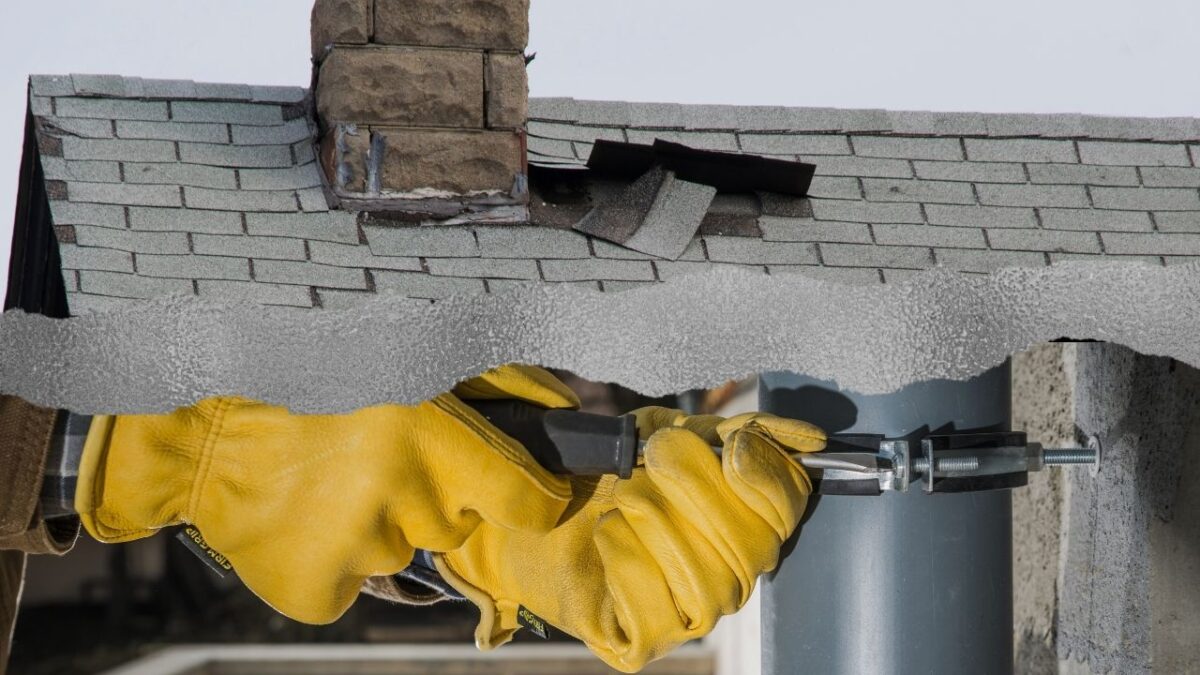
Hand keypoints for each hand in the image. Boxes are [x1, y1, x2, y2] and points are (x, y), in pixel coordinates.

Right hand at [74, 365, 577, 624]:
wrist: (199, 422)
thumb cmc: (313, 372)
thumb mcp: (411, 354)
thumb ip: (502, 383)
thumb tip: (569, 412)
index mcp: (434, 441)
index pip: (531, 503)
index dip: (536, 499)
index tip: (528, 492)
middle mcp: (404, 503)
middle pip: (456, 525)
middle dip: (432, 497)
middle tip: (378, 453)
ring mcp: (358, 553)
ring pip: (400, 553)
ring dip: (377, 523)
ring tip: (328, 475)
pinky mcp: (316, 591)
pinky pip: (353, 585)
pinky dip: (334, 559)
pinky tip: (302, 512)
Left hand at [435, 406, 824, 672]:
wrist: (541, 509)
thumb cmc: (612, 471)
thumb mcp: (671, 431)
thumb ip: (736, 430)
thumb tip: (810, 441)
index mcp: (749, 523)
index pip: (789, 512)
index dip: (766, 479)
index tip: (730, 447)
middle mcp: (733, 575)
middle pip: (750, 545)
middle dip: (695, 489)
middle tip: (653, 459)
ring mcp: (693, 612)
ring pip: (706, 578)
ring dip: (654, 519)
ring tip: (622, 497)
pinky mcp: (646, 640)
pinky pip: (655, 607)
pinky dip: (625, 558)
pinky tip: (608, 536)